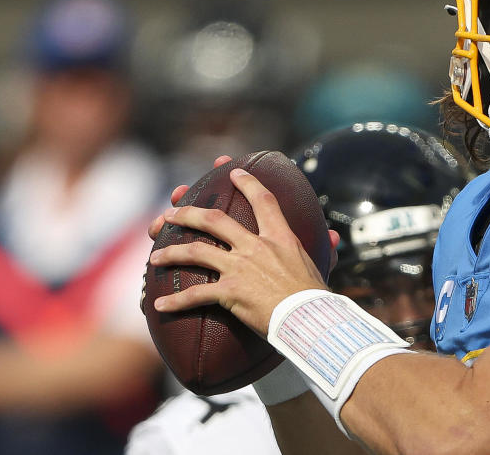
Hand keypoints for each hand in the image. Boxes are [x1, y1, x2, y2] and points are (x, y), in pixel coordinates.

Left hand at [148, 163, 337, 336]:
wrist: (309, 318)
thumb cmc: (317, 296)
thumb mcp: (322, 266)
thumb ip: (325, 248)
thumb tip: (334, 236)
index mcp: (279, 237)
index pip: (262, 200)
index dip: (247, 183)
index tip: (233, 172)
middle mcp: (256, 246)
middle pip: (214, 220)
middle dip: (187, 213)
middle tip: (170, 213)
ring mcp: (240, 267)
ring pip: (196, 252)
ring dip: (171, 252)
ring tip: (155, 257)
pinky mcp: (230, 292)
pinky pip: (195, 294)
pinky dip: (175, 301)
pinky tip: (159, 306)